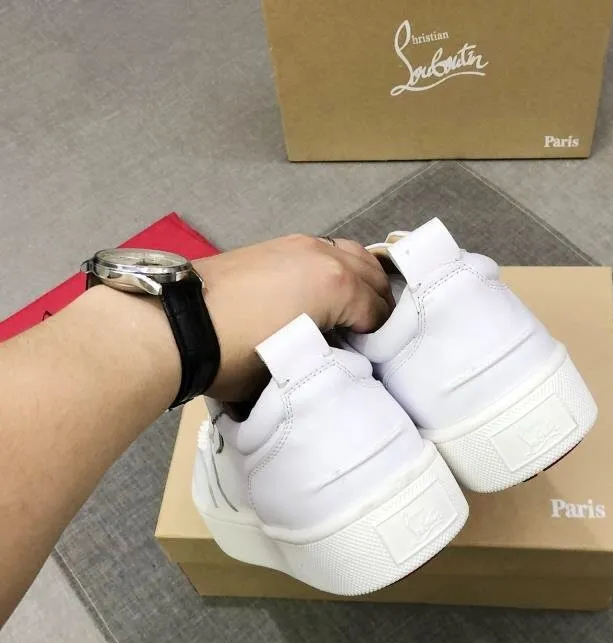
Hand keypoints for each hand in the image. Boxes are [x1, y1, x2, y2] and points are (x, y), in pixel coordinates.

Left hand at [194, 235, 392, 400]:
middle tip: (365, 336)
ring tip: (349, 311)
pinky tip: (319, 293)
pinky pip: (323, 251)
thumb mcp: (290, 370)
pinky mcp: (276, 245)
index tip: (370, 358)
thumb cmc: (235, 354)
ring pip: (350, 254)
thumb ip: (326, 359)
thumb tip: (335, 360)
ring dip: (359, 281)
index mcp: (335, 285)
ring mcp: (298, 245)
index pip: (379, 312)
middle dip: (376, 305)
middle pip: (372, 275)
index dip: (379, 339)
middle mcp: (324, 256)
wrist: (175, 324)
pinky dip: (334, 269)